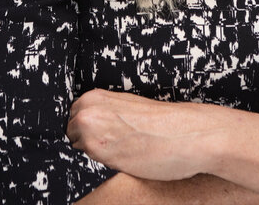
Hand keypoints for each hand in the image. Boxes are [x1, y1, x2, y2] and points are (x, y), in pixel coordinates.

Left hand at [67, 89, 227, 180]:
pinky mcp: (99, 152)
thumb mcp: (130, 108)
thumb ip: (107, 113)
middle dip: (88, 139)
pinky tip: (125, 156)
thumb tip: (94, 126)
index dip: (91, 127)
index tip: (108, 132)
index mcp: (95, 96)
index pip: (74, 116)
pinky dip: (105, 161)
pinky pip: (91, 160)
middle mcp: (88, 110)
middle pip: (71, 132)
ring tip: (124, 148)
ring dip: (97, 150)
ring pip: (80, 147)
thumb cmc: (165, 124)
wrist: (188, 135)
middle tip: (117, 142)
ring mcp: (90, 131)